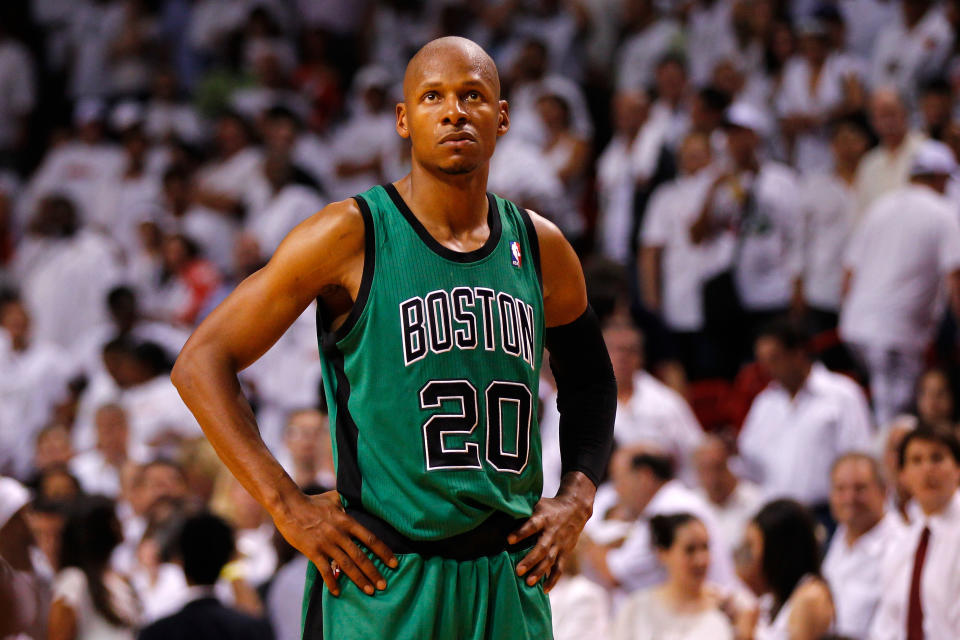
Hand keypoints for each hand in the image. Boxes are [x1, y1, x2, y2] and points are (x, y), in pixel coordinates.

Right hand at [272, 490, 396, 596]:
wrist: (289, 506)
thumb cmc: (313, 501)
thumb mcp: (335, 497)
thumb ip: (348, 501)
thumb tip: (359, 497)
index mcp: (347, 521)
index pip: (370, 539)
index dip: (383, 552)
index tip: (394, 563)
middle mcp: (339, 534)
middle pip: (361, 556)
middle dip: (374, 572)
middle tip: (383, 585)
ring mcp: (326, 543)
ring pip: (346, 565)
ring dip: (359, 580)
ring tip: (369, 591)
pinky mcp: (313, 551)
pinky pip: (325, 570)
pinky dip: (331, 582)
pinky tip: (337, 592)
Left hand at [508, 472, 594, 591]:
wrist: (576, 509)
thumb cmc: (549, 507)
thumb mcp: (537, 504)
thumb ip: (522, 510)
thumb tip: (500, 512)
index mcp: (543, 518)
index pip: (532, 525)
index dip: (521, 533)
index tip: (508, 540)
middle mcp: (552, 532)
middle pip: (542, 548)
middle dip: (530, 560)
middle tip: (518, 571)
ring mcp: (559, 544)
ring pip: (550, 560)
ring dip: (539, 572)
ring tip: (528, 583)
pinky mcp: (565, 552)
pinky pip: (559, 568)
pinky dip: (553, 580)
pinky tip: (544, 590)